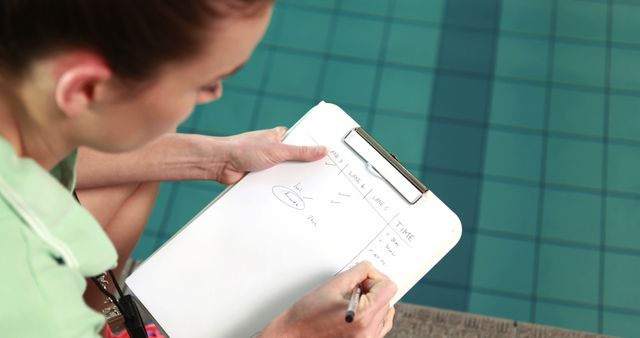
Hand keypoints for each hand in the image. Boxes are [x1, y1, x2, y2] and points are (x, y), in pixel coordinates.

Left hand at [218, 127, 326, 184]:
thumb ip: (301, 151)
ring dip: (291, 180)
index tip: (330, 158)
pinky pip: (275, 183)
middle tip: (323, 177)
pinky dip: (280, 188)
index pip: (303, 142)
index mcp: (279, 137)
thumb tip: (322, 149)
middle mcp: (274, 150)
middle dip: (305, 168)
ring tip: (310, 189)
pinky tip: (290, 195)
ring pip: (286, 173)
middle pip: (296, 160)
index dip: (315, 149)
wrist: (220, 164)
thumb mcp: (277, 150)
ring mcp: (268, 164)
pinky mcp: (261, 177)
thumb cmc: (243, 149)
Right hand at [260, 261, 396, 337]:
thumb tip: (371, 270)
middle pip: (388, 299)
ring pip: (385, 312)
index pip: (388, 287)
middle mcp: (369, 331)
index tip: (360, 280)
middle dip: (372, 290)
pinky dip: (373, 316)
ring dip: (373, 303)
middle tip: (351, 290)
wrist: (294, 335)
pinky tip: (356, 312)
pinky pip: (380, 326)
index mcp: (363, 315)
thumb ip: (358, 272)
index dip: (374, 278)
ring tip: (352, 303)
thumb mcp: (333, 285)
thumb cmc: (306, 315)